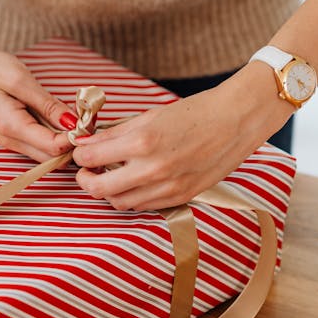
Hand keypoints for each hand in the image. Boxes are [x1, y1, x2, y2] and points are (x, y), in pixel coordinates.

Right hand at [0, 40, 77, 160]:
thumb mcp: (21, 81)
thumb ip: (48, 105)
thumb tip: (74, 123)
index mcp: (12, 127)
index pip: (53, 148)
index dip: (76, 138)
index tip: (89, 119)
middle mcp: (11, 140)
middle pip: (52, 157)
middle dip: (73, 142)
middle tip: (87, 117)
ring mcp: (11, 139)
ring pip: (47, 152)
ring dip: (64, 138)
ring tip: (75, 113)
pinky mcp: (14, 133)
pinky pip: (39, 142)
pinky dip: (54, 132)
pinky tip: (60, 114)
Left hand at [72, 64, 294, 210]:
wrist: (238, 120)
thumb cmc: (196, 112)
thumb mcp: (150, 116)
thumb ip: (116, 132)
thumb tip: (88, 142)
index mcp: (142, 142)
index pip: (91, 158)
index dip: (79, 155)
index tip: (80, 151)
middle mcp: (153, 169)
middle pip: (100, 189)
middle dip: (85, 180)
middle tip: (85, 171)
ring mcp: (168, 187)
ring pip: (121, 203)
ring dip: (109, 191)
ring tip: (111, 175)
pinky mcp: (182, 197)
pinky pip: (145, 206)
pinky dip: (133, 196)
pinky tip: (134, 181)